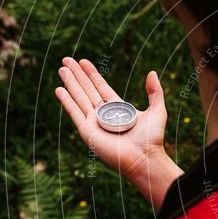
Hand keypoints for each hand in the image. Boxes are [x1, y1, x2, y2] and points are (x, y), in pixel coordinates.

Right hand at [54, 57, 182, 210]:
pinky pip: (75, 113)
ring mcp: (94, 123)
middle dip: (77, 74)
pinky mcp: (88, 132)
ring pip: (79, 97)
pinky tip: (59, 89)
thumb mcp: (158, 111)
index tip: (83, 61)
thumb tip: (152, 72)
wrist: (144, 159)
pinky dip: (67, 101)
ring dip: (70, 83)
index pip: (101, 87)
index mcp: (117, 109)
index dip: (92, 74)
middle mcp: (104, 115)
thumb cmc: (152, 139)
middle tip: (66, 59)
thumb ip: (155, 92)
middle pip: (87, 89)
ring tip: (62, 68)